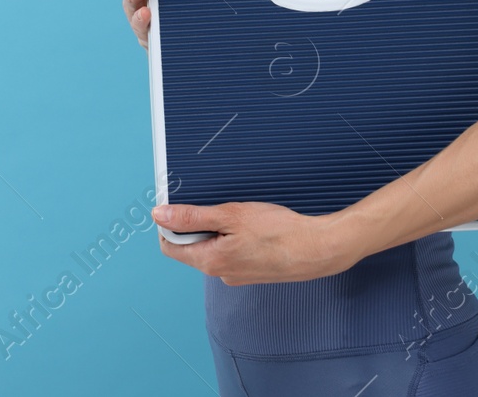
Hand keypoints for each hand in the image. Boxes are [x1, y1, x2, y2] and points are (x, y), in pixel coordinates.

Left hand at [152, 201, 358, 283]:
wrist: (318, 249)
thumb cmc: (278, 232)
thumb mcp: (230, 216)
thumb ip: (192, 217)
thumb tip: (159, 215)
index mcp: (209, 261)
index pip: (169, 245)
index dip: (168, 223)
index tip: (178, 203)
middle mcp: (219, 273)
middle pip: (190, 246)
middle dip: (196, 223)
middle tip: (216, 203)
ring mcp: (236, 274)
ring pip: (213, 247)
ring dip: (217, 228)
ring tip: (240, 214)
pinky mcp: (251, 271)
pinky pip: (231, 252)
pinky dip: (234, 236)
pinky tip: (253, 226)